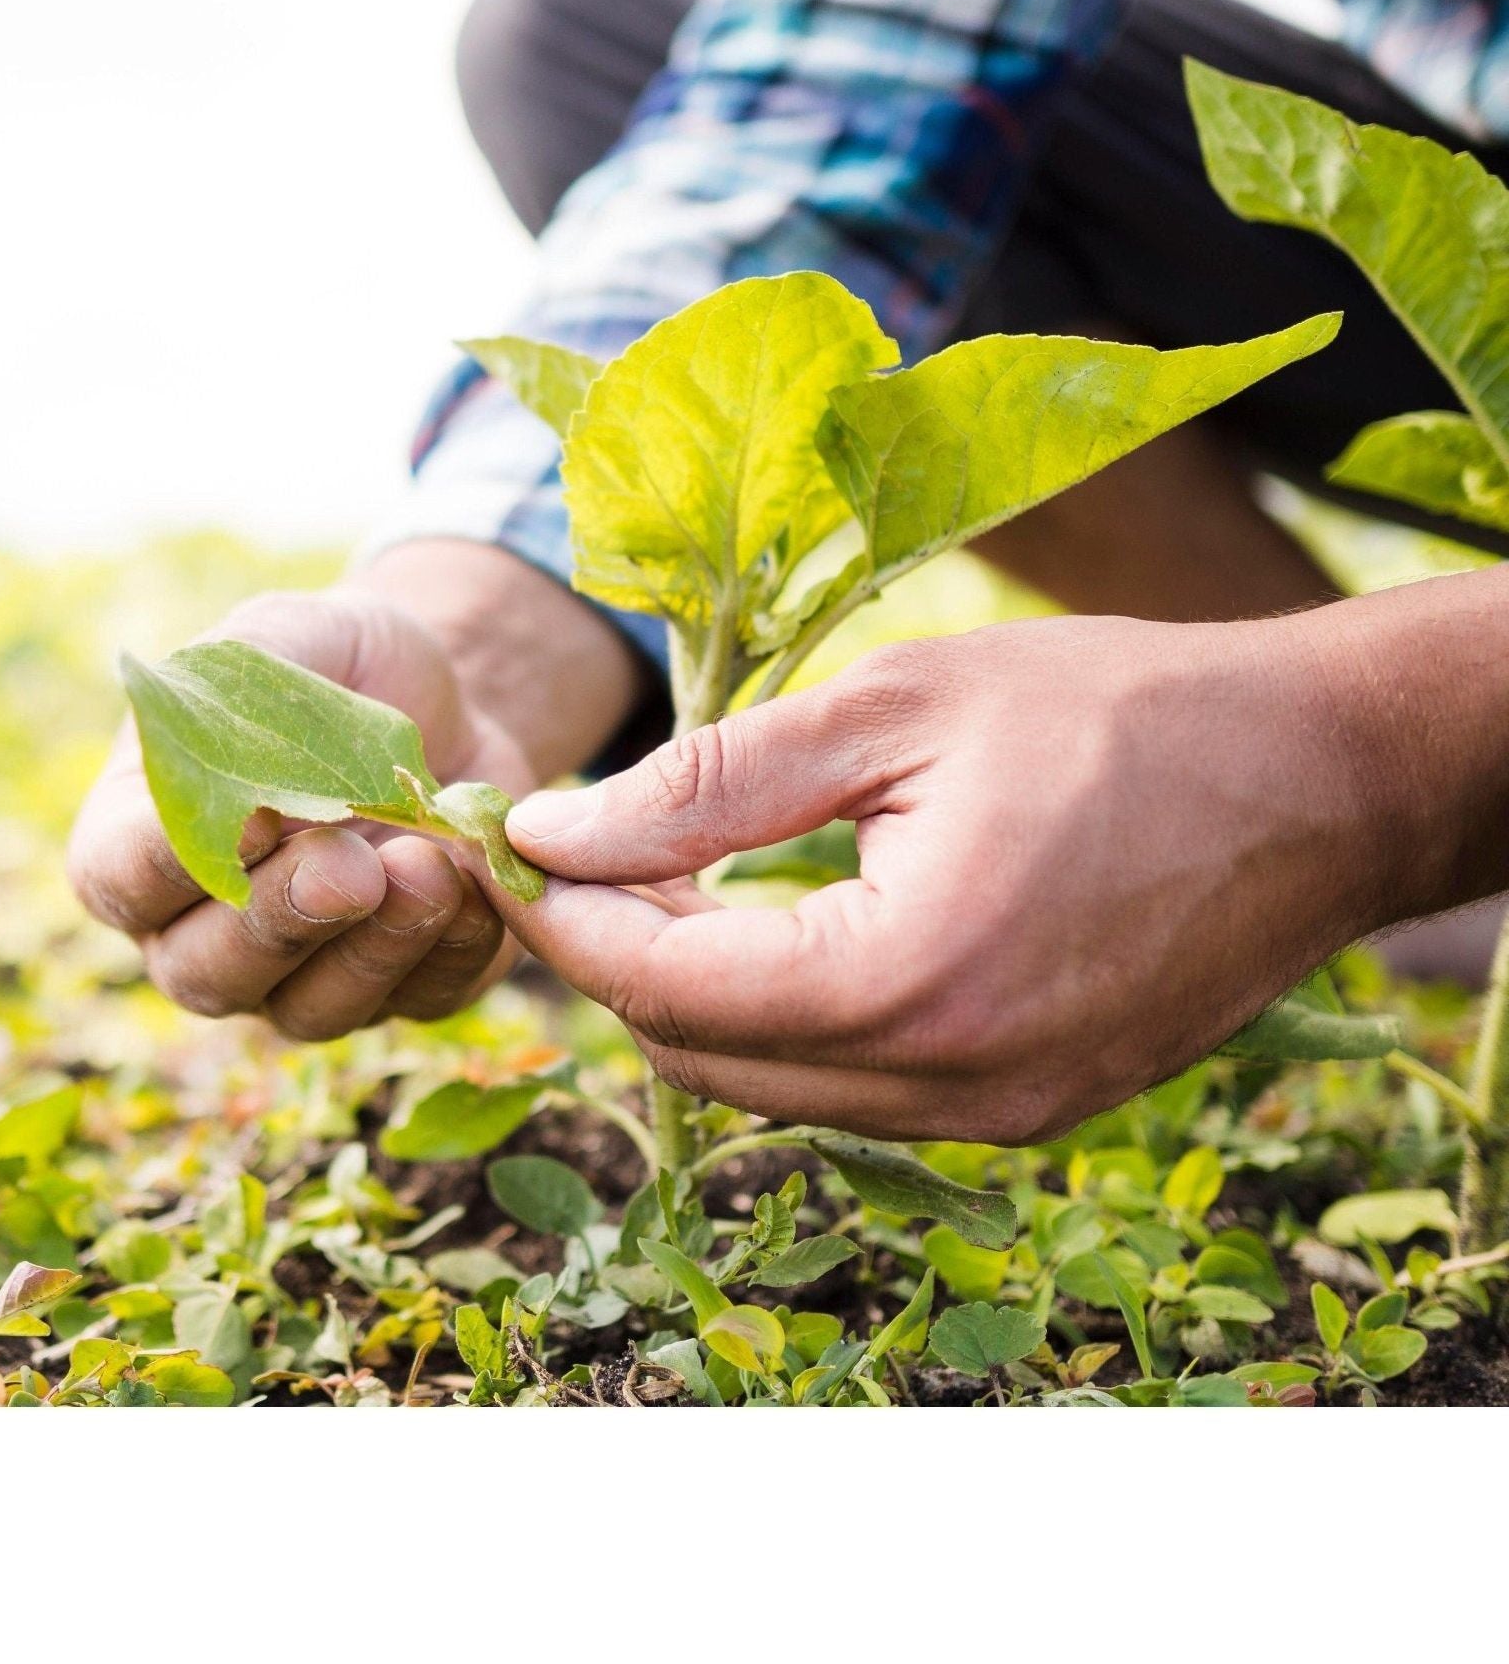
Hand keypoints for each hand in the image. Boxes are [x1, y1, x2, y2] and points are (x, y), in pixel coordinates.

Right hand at [69, 586, 530, 1037]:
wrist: (447, 698)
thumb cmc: (334, 666)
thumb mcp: (283, 637)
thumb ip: (237, 696)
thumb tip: (245, 798)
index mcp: (142, 838)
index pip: (120, 879)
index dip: (170, 863)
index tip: (249, 817)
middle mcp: (204, 929)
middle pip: (206, 973)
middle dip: (281, 921)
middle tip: (351, 865)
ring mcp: (299, 974)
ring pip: (311, 1009)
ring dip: (373, 948)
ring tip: (428, 868)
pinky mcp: (401, 987)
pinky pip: (419, 999)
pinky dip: (452, 948)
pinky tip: (476, 881)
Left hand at [494, 608, 1446, 1143]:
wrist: (1322, 778)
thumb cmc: (1117, 711)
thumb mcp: (892, 709)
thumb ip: (707, 783)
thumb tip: (551, 831)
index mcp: (908, 980)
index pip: (663, 985)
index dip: (562, 913)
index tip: (504, 840)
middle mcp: (950, 1086)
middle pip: (698, 1056)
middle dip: (612, 955)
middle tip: (568, 849)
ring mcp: (996, 1117)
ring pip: (767, 1086)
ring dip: (692, 991)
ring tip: (659, 873)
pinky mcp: (1027, 1110)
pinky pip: (850, 1088)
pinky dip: (781, 1016)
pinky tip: (769, 921)